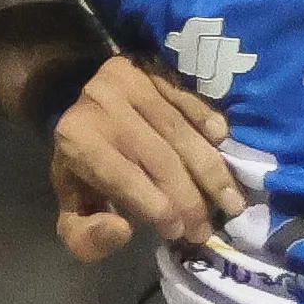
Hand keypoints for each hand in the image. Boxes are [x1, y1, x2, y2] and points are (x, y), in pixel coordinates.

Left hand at [46, 54, 245, 261]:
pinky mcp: (152, 67)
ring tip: (231, 201)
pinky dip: (208, 121)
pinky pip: (188, 99)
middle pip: (158, 158)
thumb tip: (121, 231)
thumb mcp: (72, 210)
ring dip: (210, 171)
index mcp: (76, 140)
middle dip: (189, 199)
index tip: (180, 233)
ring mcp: (129, 80)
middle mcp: (101, 104)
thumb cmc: (82, 169)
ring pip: (180, 132)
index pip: (124, 178)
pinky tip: (224, 144)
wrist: (80, 110)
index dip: (157, 208)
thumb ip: (85, 236)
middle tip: (207, 227)